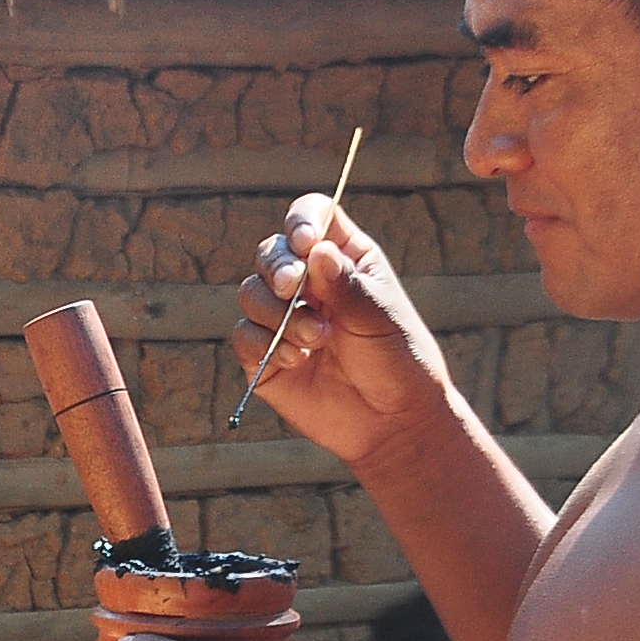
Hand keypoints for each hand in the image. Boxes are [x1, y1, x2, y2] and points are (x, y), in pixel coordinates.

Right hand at [232, 194, 458, 466]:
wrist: (391, 423)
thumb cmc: (397, 362)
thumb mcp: (379, 319)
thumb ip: (346, 285)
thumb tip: (316, 251)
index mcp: (343, 259)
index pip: (312, 217)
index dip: (301, 221)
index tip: (305, 243)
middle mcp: (308, 283)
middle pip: (270, 252)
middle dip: (277, 269)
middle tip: (293, 290)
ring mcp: (283, 319)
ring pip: (250, 293)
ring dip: (278, 315)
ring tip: (316, 340)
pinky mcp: (264, 355)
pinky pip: (242, 334)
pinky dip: (265, 344)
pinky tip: (299, 360)